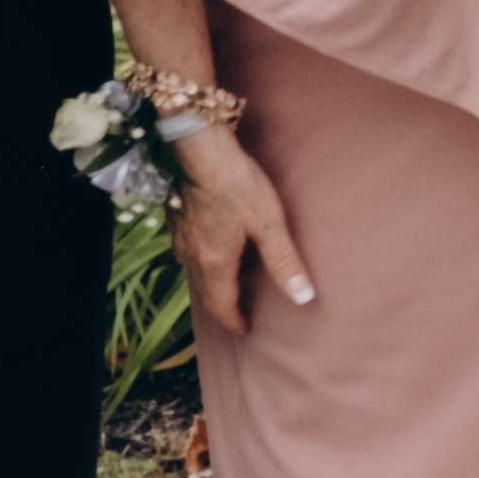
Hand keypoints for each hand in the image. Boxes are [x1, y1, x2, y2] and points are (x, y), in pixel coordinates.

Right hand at [169, 128, 313, 333]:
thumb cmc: (236, 184)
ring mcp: (179, 235)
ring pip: (193, 270)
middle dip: (221, 304)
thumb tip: (303, 297)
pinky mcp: (175, 216)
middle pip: (205, 291)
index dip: (235, 320)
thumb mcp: (269, 223)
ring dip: (209, 282)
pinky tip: (209, 245)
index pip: (222, 305)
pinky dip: (201, 258)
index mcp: (215, 263)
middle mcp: (192, 255)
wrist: (197, 148)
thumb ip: (284, 261)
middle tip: (237, 312)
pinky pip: (187, 249)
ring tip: (226, 282)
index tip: (246, 329)